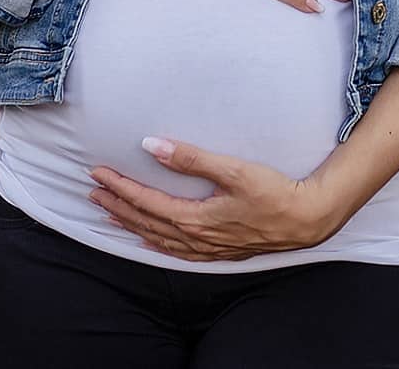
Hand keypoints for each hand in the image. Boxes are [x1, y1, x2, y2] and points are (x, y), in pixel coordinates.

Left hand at [87, 137, 345, 260]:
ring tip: (109, 215)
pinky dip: (157, 244)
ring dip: (131, 225)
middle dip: (117, 206)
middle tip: (92, 192)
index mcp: (194, 219)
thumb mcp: (232, 169)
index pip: (146, 202)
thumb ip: (191, 158)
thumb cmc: (274, 192)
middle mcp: (196, 238)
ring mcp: (207, 248)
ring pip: (158, 239)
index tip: (99, 173)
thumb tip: (152, 146)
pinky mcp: (219, 250)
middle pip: (146, 222)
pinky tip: (149, 240)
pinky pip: (177, 252)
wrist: (306, 219)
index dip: (120, 188)